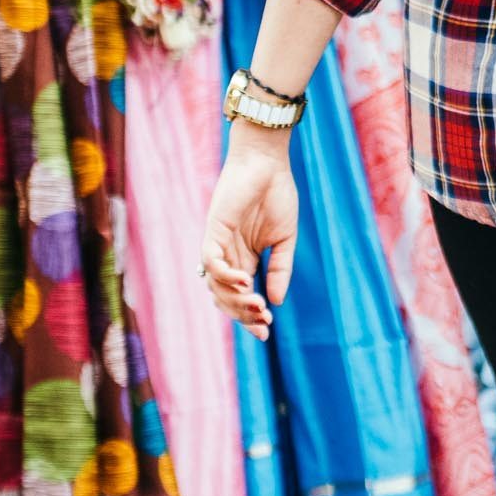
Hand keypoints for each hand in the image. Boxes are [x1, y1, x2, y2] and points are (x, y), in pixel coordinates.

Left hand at [201, 125, 298, 341]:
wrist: (268, 163)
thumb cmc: (277, 195)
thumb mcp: (285, 240)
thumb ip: (280, 269)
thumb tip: (275, 301)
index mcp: (245, 260)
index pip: (241, 297)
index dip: (250, 318)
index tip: (266, 332)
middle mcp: (228, 256)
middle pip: (226, 298)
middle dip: (243, 315)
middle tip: (264, 323)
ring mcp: (218, 244)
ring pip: (215, 285)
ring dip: (235, 300)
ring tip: (258, 306)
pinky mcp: (213, 230)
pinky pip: (210, 261)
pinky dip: (224, 275)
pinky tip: (245, 281)